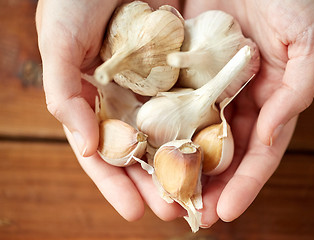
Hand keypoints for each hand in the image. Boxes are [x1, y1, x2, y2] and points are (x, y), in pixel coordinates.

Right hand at [36, 0, 184, 220]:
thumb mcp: (57, 43)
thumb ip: (65, 95)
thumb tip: (84, 147)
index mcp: (91, 100)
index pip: (102, 151)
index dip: (114, 184)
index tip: (132, 212)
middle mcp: (123, 99)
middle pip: (140, 151)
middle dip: (155, 183)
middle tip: (173, 210)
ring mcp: (151, 87)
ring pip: (168, 133)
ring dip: (181, 164)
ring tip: (198, 192)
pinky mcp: (178, 70)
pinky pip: (191, 101)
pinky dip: (200, 126)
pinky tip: (212, 149)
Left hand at [183, 0, 313, 226]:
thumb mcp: (310, 42)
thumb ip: (296, 91)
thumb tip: (270, 136)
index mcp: (270, 97)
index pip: (259, 151)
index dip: (245, 184)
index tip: (228, 212)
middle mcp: (237, 96)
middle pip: (222, 149)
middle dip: (209, 183)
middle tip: (191, 213)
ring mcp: (208, 82)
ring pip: (193, 130)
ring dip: (181, 162)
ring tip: (165, 193)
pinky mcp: (183, 65)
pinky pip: (170, 97)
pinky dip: (161, 123)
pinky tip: (148, 146)